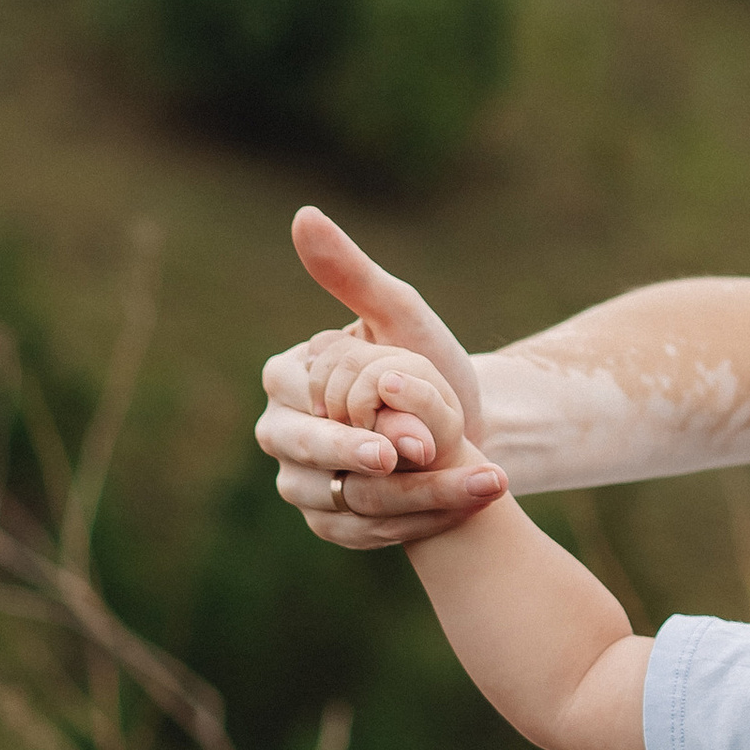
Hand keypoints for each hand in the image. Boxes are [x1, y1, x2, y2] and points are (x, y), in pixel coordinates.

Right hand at [255, 208, 504, 547]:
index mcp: (287, 379)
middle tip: (401, 460)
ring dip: (400, 500)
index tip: (383, 436)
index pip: (297, 399)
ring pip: (333, 501)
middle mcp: (282, 433)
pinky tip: (456, 515)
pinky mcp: (330, 522)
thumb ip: (353, 274)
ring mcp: (300, 482)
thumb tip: (304, 215)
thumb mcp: (402, 316)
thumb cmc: (428, 365)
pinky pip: (357, 533)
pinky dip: (407, 527)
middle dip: (354, 460)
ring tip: (466, 489)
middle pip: (303, 455)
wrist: (467, 427)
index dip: (337, 417)